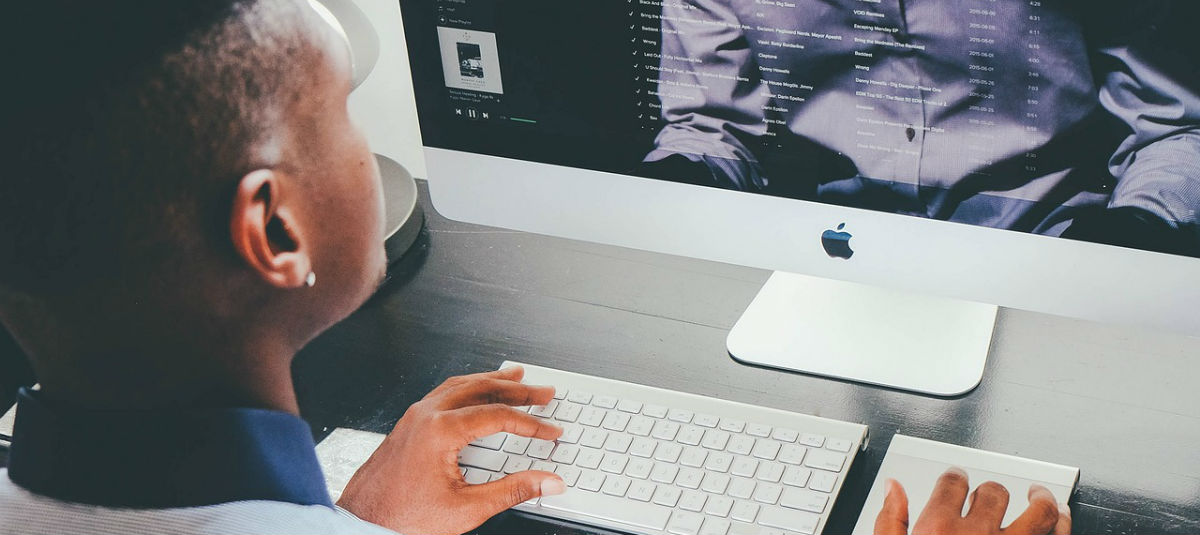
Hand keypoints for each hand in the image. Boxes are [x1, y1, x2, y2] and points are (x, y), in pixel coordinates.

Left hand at [336, 367, 564, 534]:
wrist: (362, 521)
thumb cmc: (403, 516)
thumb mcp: (467, 508)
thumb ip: (513, 491)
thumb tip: (547, 482)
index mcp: (440, 431)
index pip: (497, 416)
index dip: (530, 423)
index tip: (550, 431)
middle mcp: (426, 415)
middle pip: (482, 389)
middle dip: (518, 390)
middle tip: (544, 391)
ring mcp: (415, 415)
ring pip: (461, 385)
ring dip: (492, 381)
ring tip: (516, 377)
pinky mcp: (409, 422)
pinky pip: (444, 392)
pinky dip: (468, 387)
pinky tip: (476, 390)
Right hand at [875, 468, 1070, 534]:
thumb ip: (889, 522)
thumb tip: (892, 488)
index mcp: (940, 529)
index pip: (952, 483)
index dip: (955, 476)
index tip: (958, 479)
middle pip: (993, 492)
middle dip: (993, 489)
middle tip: (994, 492)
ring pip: (1040, 514)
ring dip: (1043, 500)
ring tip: (1042, 495)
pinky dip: (1064, 524)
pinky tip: (1061, 520)